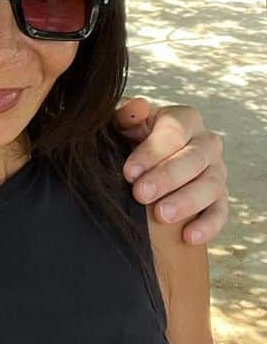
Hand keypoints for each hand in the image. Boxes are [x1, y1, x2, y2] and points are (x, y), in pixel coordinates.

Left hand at [115, 99, 227, 243]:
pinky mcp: (220, 198)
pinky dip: (208, 225)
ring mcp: (216, 170)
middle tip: (141, 194)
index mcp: (184, 119)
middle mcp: (206, 143)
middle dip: (167, 177)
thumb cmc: (131, 137)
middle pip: (194, 158)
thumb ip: (126, 114)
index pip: (173, 133)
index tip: (129, 172)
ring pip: (211, 185)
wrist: (142, 160)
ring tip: (162, 215)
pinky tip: (189, 236)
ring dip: (187, 201)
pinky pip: (221, 212)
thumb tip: (138, 107)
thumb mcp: (123, 123)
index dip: (152, 152)